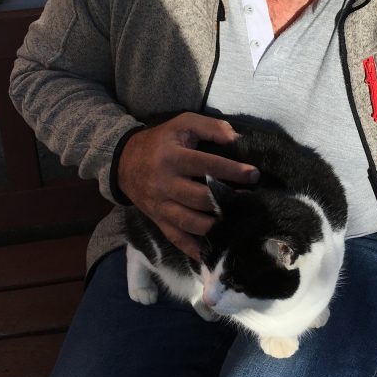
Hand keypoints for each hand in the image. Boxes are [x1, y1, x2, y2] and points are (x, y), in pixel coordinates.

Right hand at [118, 113, 259, 259]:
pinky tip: (211, 253)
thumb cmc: (160, 141)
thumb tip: (237, 140)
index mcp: (172, 157)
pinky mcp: (158, 220)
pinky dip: (194, 248)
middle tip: (249, 200)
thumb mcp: (183, 123)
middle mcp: (165, 183)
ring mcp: (160, 205)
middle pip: (200, 198)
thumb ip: (211, 127)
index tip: (254, 174)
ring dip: (215, 225)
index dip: (233, 171)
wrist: (123, 161)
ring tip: (235, 222)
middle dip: (227, 200)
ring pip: (190, 221)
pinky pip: (176, 238)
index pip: (207, 166)